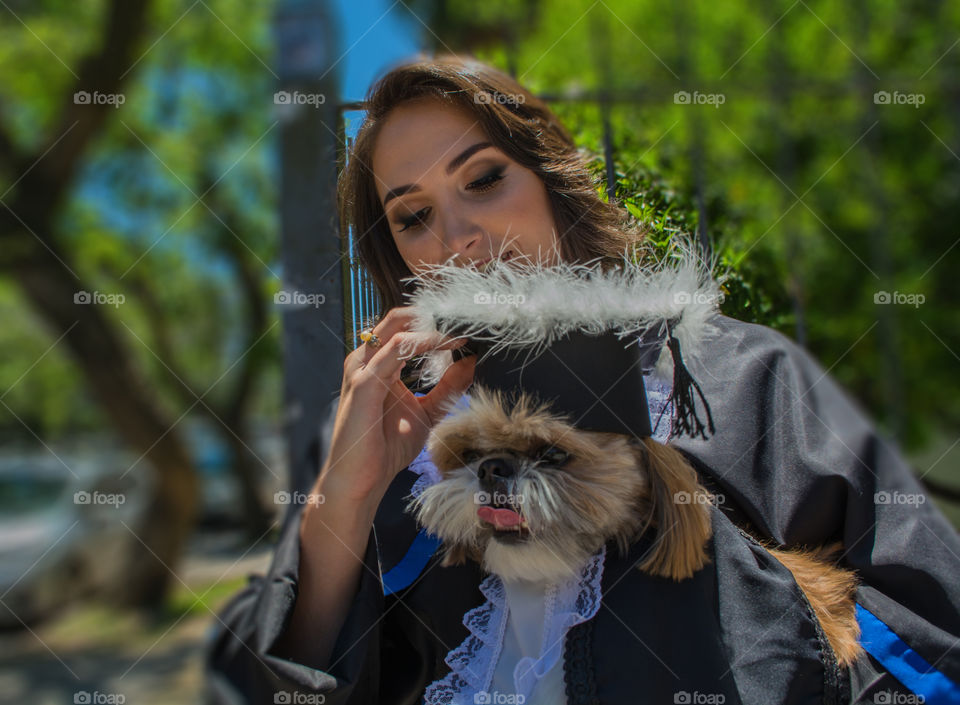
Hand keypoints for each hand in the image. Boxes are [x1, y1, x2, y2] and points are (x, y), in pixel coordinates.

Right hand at [319, 306, 474, 506]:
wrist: (362, 480)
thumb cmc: (386, 447)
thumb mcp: (427, 412)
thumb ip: (447, 387)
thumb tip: (470, 361)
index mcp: (379, 364)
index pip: (406, 328)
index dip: (437, 322)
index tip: (469, 326)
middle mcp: (368, 360)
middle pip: (399, 318)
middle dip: (435, 314)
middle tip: (466, 319)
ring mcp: (363, 369)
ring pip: (397, 327)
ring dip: (432, 324)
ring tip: (461, 329)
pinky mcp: (364, 383)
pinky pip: (395, 350)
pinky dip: (422, 342)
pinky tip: (444, 343)